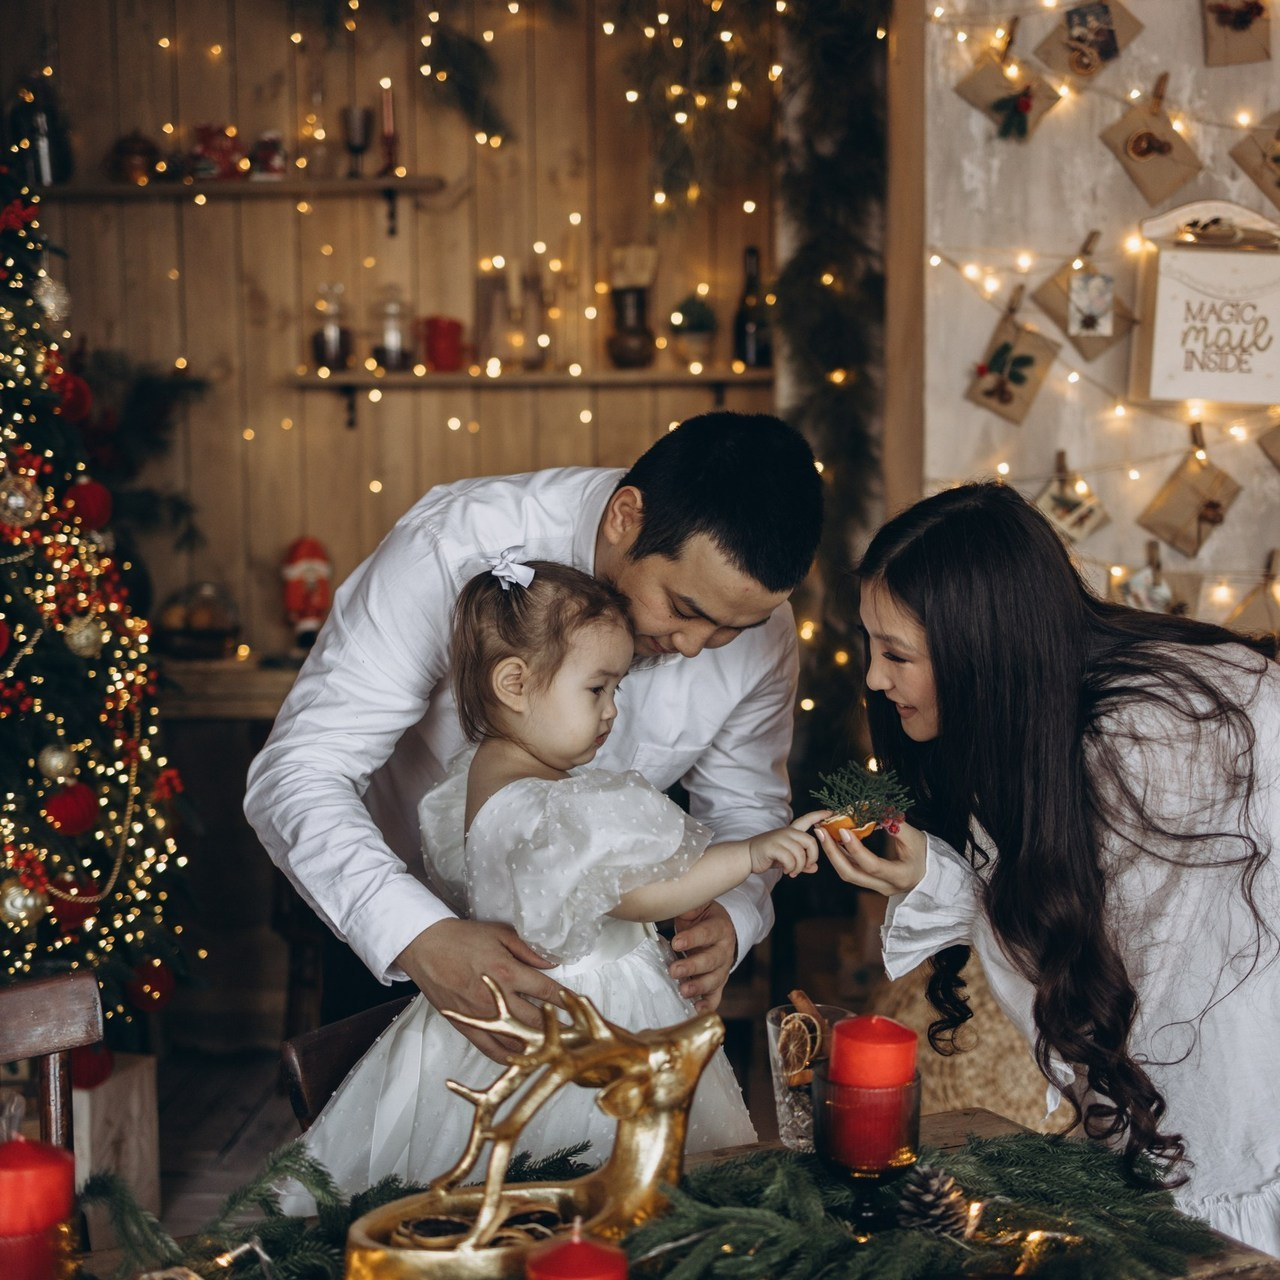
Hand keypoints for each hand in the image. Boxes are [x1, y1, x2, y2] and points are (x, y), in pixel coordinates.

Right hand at [396, 919, 564, 1061]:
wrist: (425, 946)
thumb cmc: (463, 937)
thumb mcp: (500, 933)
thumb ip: (528, 950)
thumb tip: (552, 963)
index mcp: (507, 972)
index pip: (546, 991)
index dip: (566, 1000)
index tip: (579, 1007)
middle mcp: (496, 998)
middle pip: (535, 1021)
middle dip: (558, 1029)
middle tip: (576, 1037)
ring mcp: (480, 1016)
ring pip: (515, 1040)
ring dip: (536, 1046)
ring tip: (554, 1050)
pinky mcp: (465, 1026)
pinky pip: (490, 1050)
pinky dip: (508, 1057)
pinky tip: (522, 1059)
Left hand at [669, 901, 737, 1010]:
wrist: (720, 929)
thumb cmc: (703, 918)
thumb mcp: (697, 906)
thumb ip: (687, 906)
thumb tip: (669, 901)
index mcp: (720, 927)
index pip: (707, 933)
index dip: (692, 938)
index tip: (676, 942)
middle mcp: (724, 950)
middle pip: (711, 960)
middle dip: (692, 966)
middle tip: (674, 970)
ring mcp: (723, 968)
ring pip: (714, 980)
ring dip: (699, 987)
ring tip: (683, 991)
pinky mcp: (719, 983)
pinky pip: (716, 996)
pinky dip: (707, 1005)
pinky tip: (696, 1009)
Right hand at [746, 809, 827, 876]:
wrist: (746, 856)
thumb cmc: (767, 855)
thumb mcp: (787, 858)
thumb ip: (802, 862)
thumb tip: (815, 868)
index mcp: (790, 831)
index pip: (807, 819)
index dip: (819, 815)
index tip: (830, 812)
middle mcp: (786, 832)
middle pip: (811, 841)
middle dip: (812, 857)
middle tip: (806, 866)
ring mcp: (779, 838)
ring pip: (801, 853)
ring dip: (800, 867)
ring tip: (793, 872)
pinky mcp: (773, 847)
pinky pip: (790, 859)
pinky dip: (791, 868)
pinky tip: (786, 871)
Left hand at [815, 818, 927, 896]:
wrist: (930, 874)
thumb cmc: (926, 854)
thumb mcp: (916, 838)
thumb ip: (896, 825)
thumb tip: (876, 810)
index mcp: (900, 876)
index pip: (872, 865)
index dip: (855, 849)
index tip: (842, 830)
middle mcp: (885, 886)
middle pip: (851, 874)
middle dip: (833, 852)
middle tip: (820, 831)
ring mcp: (876, 887)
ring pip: (848, 874)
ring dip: (833, 853)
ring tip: (823, 833)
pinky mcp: (871, 883)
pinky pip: (851, 870)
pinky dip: (840, 855)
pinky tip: (833, 840)